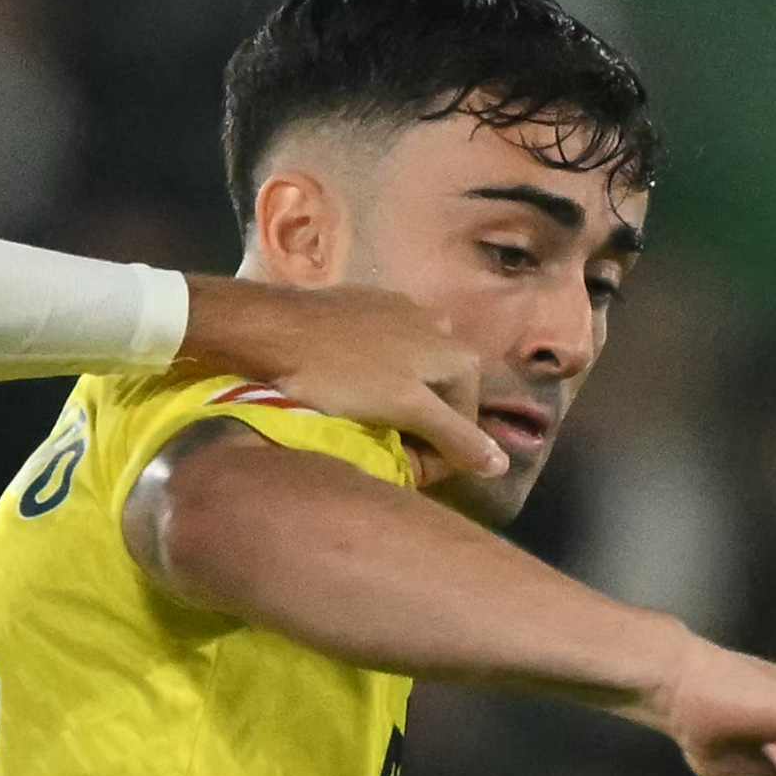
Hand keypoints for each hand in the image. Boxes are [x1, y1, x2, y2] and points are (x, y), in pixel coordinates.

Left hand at [173, 276, 504, 487]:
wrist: (275, 328)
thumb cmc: (341, 374)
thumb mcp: (404, 410)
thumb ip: (454, 437)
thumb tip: (500, 464)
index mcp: (457, 352)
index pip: (465, 418)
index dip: (440, 452)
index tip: (407, 472)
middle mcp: (440, 325)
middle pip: (440, 393)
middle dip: (419, 424)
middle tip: (384, 451)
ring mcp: (403, 309)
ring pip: (411, 370)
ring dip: (396, 399)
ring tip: (364, 422)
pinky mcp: (366, 304)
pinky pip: (382, 349)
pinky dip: (373, 374)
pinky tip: (346, 387)